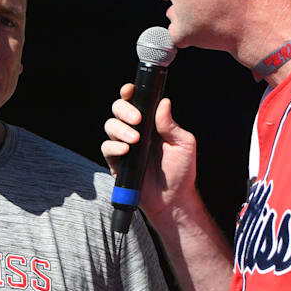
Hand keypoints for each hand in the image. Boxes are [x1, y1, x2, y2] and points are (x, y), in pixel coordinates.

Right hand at [102, 84, 199, 223]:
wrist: (173, 200)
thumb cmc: (181, 171)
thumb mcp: (183, 144)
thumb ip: (170, 124)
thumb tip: (164, 102)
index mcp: (151, 123)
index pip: (136, 101)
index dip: (129, 93)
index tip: (130, 90)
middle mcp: (136, 131)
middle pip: (118, 109)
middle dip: (124, 109)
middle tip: (137, 120)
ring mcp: (125, 146)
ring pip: (110, 126)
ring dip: (120, 129)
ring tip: (135, 140)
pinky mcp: (116, 162)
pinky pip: (106, 148)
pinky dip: (114, 147)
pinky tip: (126, 151)